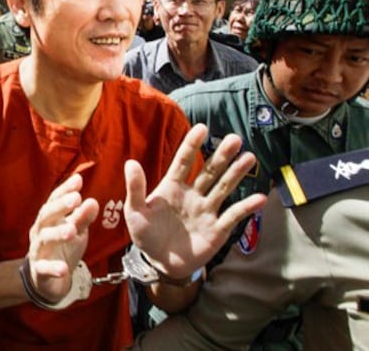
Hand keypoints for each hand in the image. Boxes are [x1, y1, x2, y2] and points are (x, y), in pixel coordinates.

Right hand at [26, 173, 99, 302]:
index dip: (65, 190)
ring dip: (57, 233)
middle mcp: (40, 231)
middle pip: (47, 215)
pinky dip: (53, 268)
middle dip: (61, 206)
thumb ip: (83, 217)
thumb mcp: (76, 232)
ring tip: (71, 230)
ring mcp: (38, 250)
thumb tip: (93, 201)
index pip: (54, 200)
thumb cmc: (62, 250)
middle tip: (76, 198)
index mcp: (49, 219)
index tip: (78, 180)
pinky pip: (44, 268)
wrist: (47, 280)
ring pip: (45, 239)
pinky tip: (63, 269)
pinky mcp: (39, 271)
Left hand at [124, 124, 265, 279]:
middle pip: (209, 171)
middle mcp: (193, 195)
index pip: (183, 162)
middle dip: (221, 156)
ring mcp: (206, 211)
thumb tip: (130, 162)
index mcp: (172, 187)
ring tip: (249, 157)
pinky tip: (260, 198)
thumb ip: (136, 188)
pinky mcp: (217, 229)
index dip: (192, 145)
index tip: (201, 128)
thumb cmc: (146, 234)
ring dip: (236, 174)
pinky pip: (233, 216)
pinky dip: (246, 207)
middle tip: (235, 139)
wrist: (160, 263)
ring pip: (223, 188)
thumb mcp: (135, 211)